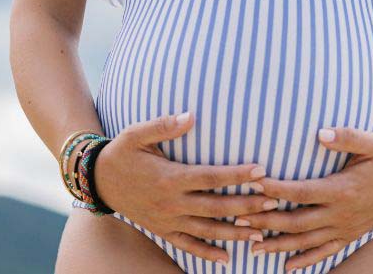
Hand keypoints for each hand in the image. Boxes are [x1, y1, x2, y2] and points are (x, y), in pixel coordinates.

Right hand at [93, 111, 277, 266]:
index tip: (261, 171)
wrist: (98, 180)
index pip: (211, 177)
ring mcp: (168, 220)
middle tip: (274, 202)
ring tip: (261, 231)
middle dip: (247, 205)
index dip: (237, 175)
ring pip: (207, 230)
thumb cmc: (122, 152)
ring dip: (235, 232)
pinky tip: (226, 257)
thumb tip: (190, 116)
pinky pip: (188, 245)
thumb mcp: (137, 133)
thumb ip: (164, 124)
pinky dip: (207, 253)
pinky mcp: (163, 230)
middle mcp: (172, 202)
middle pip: (216, 207)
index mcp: (170, 177)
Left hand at [233, 127, 372, 271]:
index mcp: (342, 189)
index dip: (276, 190)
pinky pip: (325, 252)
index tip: (253, 184)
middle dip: (266, 222)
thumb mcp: (372, 142)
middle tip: (239, 219)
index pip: (301, 192)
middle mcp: (340, 212)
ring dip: (278, 244)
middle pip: (296, 221)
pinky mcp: (350, 234)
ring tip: (251, 247)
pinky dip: (305, 260)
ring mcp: (345, 227)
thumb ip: (346, 136)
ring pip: (306, 242)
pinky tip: (287, 266)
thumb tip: (320, 133)